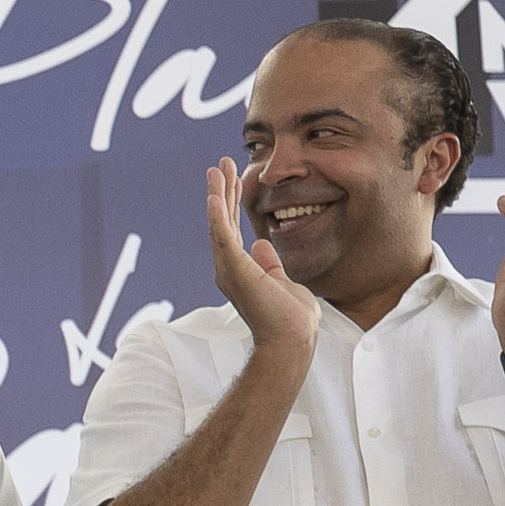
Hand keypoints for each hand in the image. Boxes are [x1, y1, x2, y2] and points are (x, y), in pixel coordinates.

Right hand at [199, 159, 318, 356]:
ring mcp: (229, 269)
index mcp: (240, 270)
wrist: (290, 340)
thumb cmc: (290, 320)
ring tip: (217, 169)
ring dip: (217, 194)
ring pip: (218, 224)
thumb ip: (270, 264)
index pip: (232, 230)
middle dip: (222, 191)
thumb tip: (262, 244)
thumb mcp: (282, 282)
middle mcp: (228, 268)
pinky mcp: (234, 269)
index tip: (234, 180)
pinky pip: (222, 236)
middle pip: (221, 222)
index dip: (231, 203)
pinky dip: (216, 214)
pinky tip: (214, 194)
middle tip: (220, 165)